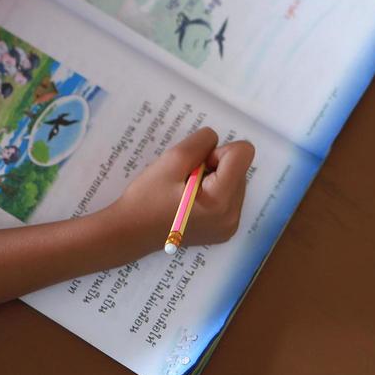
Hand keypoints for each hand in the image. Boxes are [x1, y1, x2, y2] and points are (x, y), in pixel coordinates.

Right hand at [110, 127, 254, 255]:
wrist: (131, 232)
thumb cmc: (147, 197)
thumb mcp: (172, 159)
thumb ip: (201, 142)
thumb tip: (217, 142)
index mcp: (221, 201)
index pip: (243, 153)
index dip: (217, 151)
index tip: (194, 166)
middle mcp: (232, 217)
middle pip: (240, 167)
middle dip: (215, 166)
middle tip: (185, 179)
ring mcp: (230, 226)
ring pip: (235, 180)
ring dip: (214, 178)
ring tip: (186, 191)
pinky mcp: (225, 230)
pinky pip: (230, 196)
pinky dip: (213, 191)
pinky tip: (191, 201)